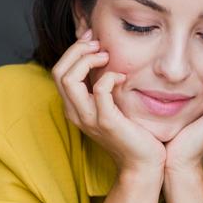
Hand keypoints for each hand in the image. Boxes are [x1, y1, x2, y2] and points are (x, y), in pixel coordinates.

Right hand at [51, 29, 165, 175]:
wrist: (142, 163)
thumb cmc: (131, 132)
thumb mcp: (112, 105)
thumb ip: (104, 85)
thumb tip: (105, 55)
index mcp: (75, 108)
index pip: (59, 71)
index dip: (73, 50)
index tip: (93, 38)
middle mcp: (76, 113)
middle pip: (59, 71)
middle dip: (77, 50)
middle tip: (99, 44)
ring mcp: (89, 119)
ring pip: (69, 79)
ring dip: (87, 60)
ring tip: (107, 56)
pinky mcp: (107, 122)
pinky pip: (99, 91)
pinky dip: (109, 77)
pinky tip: (122, 77)